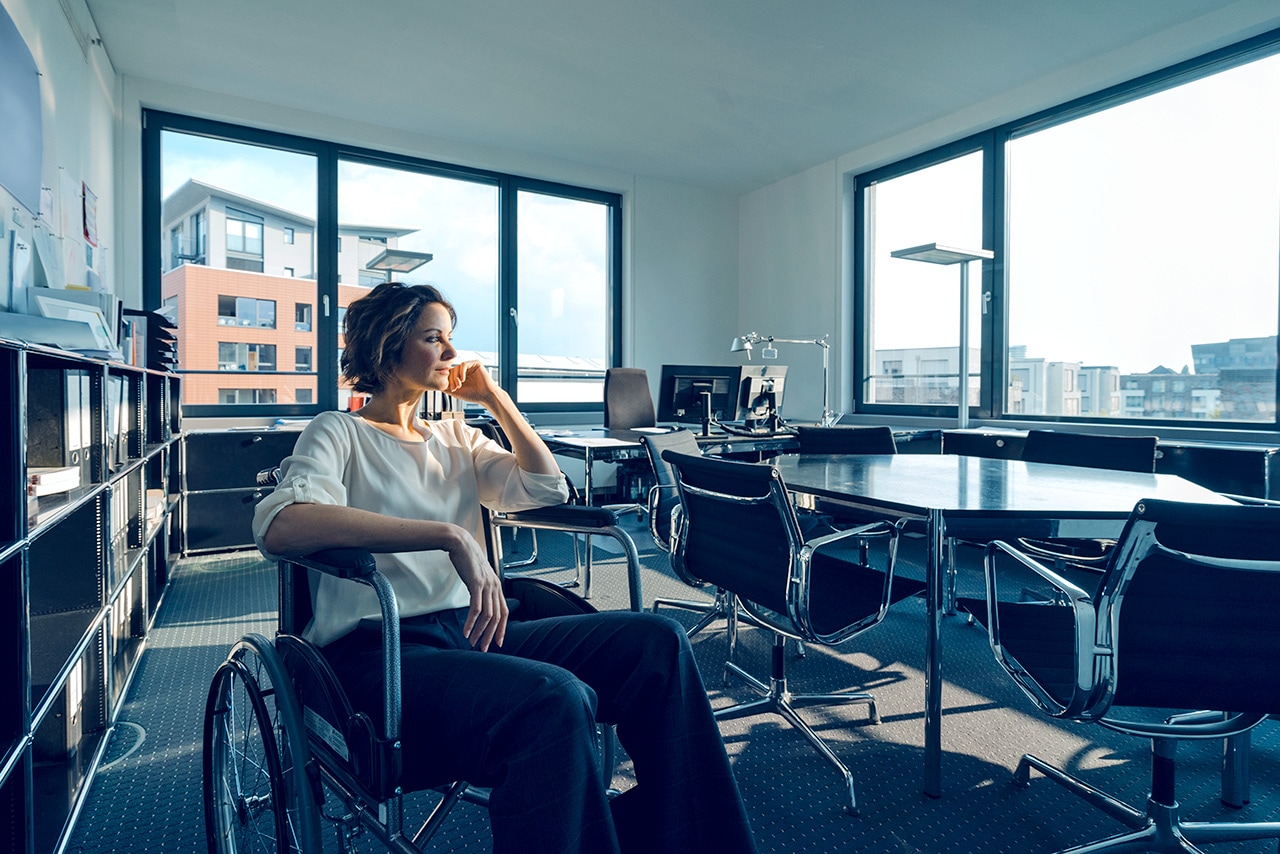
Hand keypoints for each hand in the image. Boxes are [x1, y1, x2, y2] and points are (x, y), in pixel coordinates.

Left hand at [446, 360, 499, 406]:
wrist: (486, 396)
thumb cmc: (473, 395)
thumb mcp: (456, 392)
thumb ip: (446, 387)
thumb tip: (435, 384)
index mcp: (460, 375)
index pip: (449, 374)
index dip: (448, 381)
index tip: (451, 389)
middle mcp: (465, 370)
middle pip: (452, 370)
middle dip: (451, 379)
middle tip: (455, 388)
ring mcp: (470, 366)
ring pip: (456, 367)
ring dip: (456, 377)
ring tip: (459, 385)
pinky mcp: (476, 363)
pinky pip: (463, 364)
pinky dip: (461, 372)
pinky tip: (463, 379)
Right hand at [446, 526, 507, 650]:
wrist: (461, 544)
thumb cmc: (467, 560)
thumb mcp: (478, 576)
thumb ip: (481, 589)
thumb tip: (479, 602)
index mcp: (497, 586)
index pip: (504, 612)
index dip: (502, 629)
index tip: (497, 642)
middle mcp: (495, 587)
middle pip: (497, 617)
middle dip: (490, 635)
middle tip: (484, 648)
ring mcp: (487, 586)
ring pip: (487, 616)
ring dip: (479, 631)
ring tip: (472, 642)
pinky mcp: (477, 584)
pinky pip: (476, 608)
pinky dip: (471, 622)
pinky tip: (466, 631)